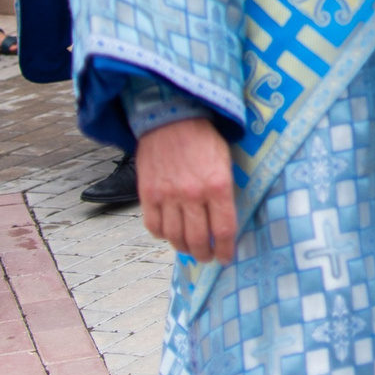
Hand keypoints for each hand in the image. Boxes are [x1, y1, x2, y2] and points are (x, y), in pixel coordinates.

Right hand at [136, 117, 236, 262]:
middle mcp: (193, 194)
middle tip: (208, 257)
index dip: (226, 249)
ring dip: (184, 248)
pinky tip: (170, 232)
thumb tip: (225, 220)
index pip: (224, 230)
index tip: (226, 257)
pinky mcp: (147, 194)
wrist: (172, 117)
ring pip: (175, 237)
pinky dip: (162, 235)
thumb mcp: (226, 161)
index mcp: (218, 185)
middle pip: (199, 240)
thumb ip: (225, 191)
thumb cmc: (204, 138)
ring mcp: (168, 196)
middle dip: (205, 254)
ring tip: (190, 249)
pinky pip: (154, 226)